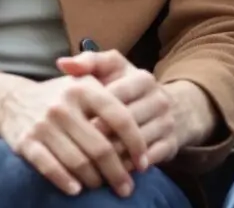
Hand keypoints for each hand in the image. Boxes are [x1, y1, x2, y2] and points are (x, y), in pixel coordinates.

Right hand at [0, 71, 148, 195]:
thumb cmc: (61, 96)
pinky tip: (77, 190)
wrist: (11, 101)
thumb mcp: (86, 81)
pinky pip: (50, 167)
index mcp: (85, 89)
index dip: (136, 143)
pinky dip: (65, 181)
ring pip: (78, 161)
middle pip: (101, 147)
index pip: (120, 118)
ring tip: (104, 187)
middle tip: (127, 187)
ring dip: (95, 180)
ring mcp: (44, 125)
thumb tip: (146, 119)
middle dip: (117, 172)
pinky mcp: (26, 143)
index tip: (144, 163)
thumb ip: (116, 90)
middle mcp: (64, 106)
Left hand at [55, 51, 180, 167]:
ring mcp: (168, 121)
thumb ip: (88, 63)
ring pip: (135, 143)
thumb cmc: (129, 90)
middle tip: (74, 148)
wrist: (172, 109)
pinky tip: (110, 171)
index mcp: (143, 79)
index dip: (92, 111)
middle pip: (124, 122)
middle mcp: (159, 99)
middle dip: (98, 136)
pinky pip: (148, 158)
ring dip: (111, 156)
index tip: (72, 123)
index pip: (114, 97)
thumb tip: (62, 63)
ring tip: (88, 164)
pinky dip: (128, 166)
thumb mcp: (113, 71)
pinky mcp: (172, 143)